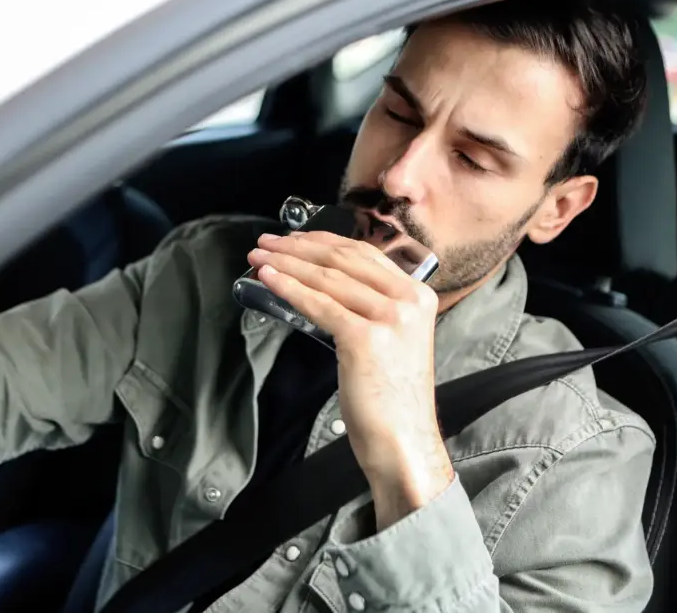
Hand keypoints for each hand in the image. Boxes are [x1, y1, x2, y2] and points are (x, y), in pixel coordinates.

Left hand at [248, 231, 453, 528]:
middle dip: (297, 247)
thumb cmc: (391, 397)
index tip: (293, 238)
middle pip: (343, 259)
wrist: (403, 439)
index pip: (363, 254)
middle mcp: (408, 299)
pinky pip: (318, 304)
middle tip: (265, 242)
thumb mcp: (392, 338)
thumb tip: (325, 281)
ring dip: (286, 263)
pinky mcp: (365, 337)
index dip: (322, 241)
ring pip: (327, 278)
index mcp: (418, 294)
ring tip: (258, 258)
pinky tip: (267, 280)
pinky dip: (288, 288)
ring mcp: (390, 317)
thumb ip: (372, 306)